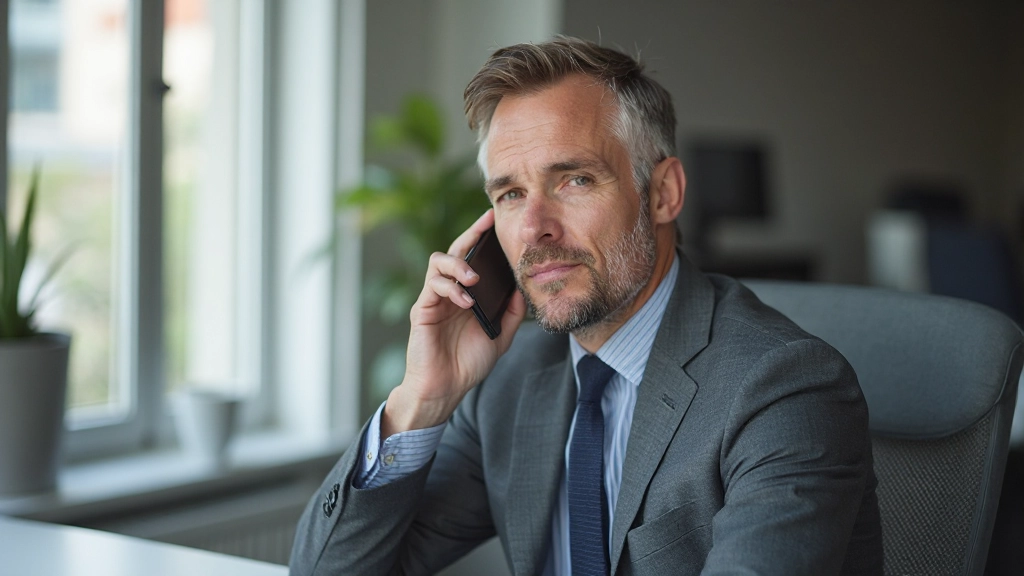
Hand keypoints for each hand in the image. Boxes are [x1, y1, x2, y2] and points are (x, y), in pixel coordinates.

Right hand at [382, 209, 526, 435]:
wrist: (446, 388)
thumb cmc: (468, 362)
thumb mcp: (500, 335)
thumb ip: (511, 312)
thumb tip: (522, 286)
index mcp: (467, 293)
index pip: (473, 257)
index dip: (481, 237)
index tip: (495, 220)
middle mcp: (449, 291)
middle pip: (455, 250)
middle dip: (470, 234)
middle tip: (486, 224)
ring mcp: (434, 298)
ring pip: (438, 262)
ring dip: (458, 264)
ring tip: (474, 278)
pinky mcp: (423, 310)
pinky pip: (433, 286)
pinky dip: (451, 289)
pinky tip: (466, 301)